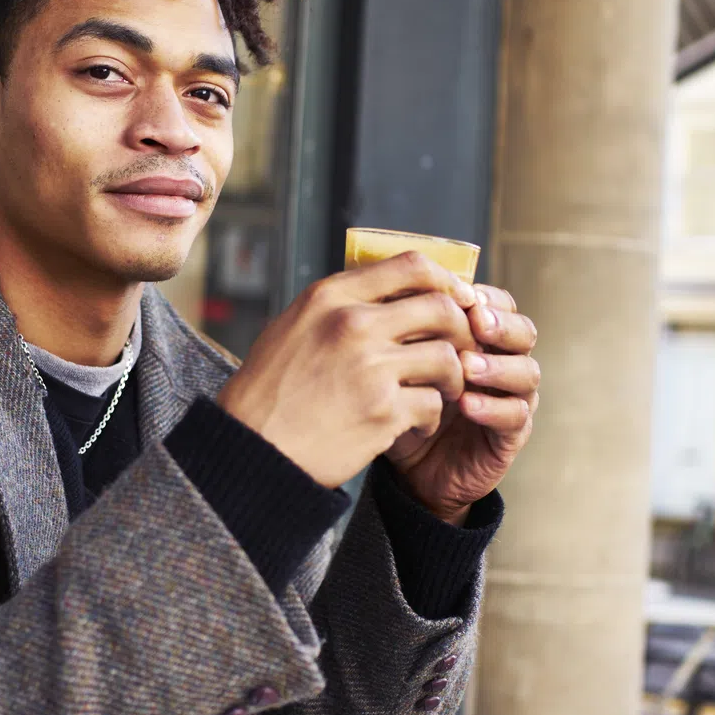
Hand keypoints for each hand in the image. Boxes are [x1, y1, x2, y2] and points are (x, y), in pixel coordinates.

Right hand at [217, 252, 477, 487]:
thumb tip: (392, 290)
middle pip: (441, 309)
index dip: (447, 281)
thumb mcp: (295, 326)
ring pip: (447, 359)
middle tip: (460, 351)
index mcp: (331, 297)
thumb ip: (340, 305)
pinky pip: (433, 405)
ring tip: (441, 392)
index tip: (459, 300)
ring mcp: (370, 368)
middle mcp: (352, 324)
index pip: (412, 266)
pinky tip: (415, 425)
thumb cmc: (271, 390)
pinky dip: (431, 417)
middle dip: (461, 331)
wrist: (252, 448)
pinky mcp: (382, 412)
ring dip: (452, 378)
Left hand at [385, 285, 538, 523]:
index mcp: (482, 340)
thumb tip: (388, 291)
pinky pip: (515, 417)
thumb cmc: (407, 405)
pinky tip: (467, 405)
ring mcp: (512, 399)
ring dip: (498, 366)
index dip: (487, 297)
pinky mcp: (511, 435)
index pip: (499, 305)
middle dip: (502, 324)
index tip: (461, 294)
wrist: (412, 470)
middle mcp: (504, 363)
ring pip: (527, 372)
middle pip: (524, 332)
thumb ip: (405, 332)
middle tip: (476, 321)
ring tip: (466, 366)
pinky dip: (493, 408)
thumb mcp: (401, 364)